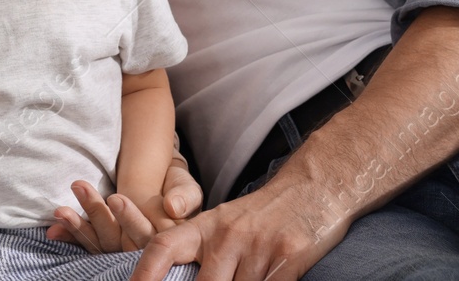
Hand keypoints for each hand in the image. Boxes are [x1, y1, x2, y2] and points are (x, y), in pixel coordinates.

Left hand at [47, 158, 201, 251]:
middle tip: (80, 186)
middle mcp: (137, 248)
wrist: (165, 185)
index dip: (130, 219)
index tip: (115, 198)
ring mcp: (118, 248)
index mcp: (160, 238)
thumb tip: (173, 206)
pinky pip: (86, 243)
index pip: (144, 234)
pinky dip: (69, 236)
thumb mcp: (186, 188)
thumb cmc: (177, 187)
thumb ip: (184, 195)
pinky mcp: (104, 244)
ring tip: (60, 210)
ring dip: (77, 226)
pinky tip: (53, 230)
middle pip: (116, 238)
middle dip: (96, 213)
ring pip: (98, 242)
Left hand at [126, 169, 350, 280]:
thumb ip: (203, 254)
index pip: (163, 247)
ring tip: (246, 280)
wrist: (314, 187)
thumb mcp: (226, 225)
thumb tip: (176, 279)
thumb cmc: (265, 214)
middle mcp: (226, 236)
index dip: (143, 272)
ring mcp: (256, 247)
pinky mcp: (287, 257)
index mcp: (205, 227)